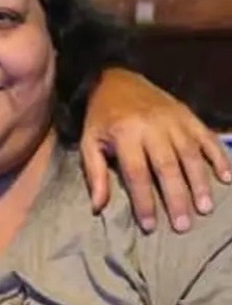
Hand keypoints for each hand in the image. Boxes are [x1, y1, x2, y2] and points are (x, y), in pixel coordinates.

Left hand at [81, 68, 231, 232]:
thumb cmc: (101, 117)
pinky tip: (227, 177)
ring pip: (190, 154)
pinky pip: (207, 136)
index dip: (144, 201)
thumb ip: (94, 174)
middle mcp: (151, 127)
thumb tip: (98, 207)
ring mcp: (173, 120)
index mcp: (124, 134)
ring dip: (200, 182)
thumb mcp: (89, 142)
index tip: (150, 226)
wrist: (116, 79)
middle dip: (176, 198)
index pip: (137, 173)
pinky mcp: (187, 114)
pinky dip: (219, 156)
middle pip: (167, 167)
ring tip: (205, 208)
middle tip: (183, 225)